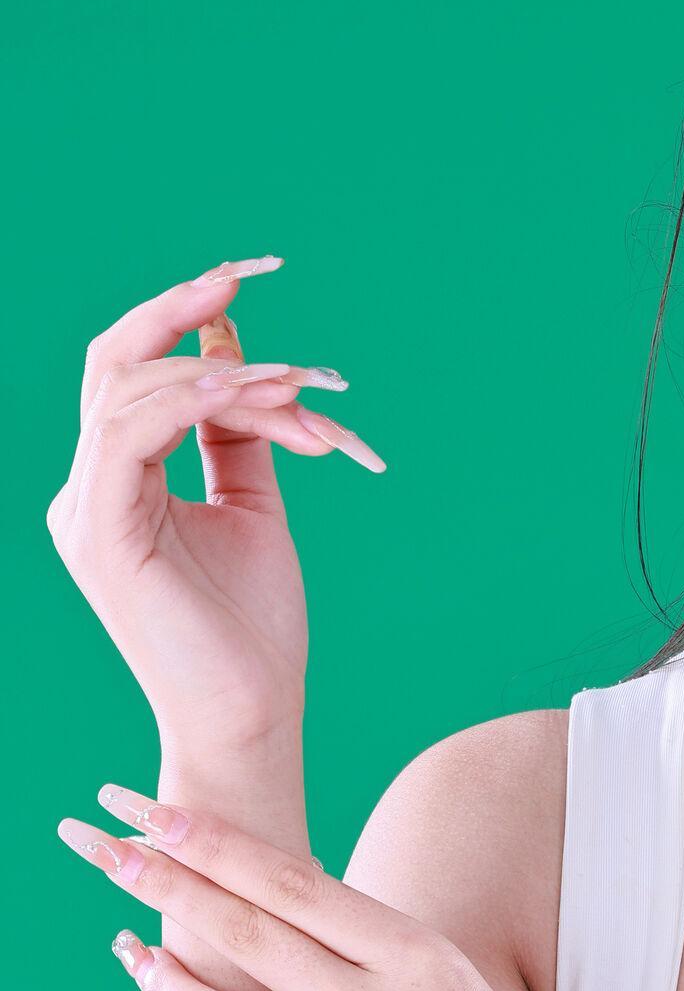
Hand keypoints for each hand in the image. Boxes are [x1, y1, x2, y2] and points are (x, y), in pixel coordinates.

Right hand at [45, 255, 386, 758]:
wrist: (251, 716)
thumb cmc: (253, 631)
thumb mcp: (254, 507)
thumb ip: (239, 432)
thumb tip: (236, 349)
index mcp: (117, 484)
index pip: (133, 374)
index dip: (180, 319)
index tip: (245, 279)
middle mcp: (87, 491)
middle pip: (112, 363)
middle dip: (178, 311)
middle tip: (244, 275)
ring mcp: (85, 512)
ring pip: (127, 390)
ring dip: (218, 372)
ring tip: (291, 383)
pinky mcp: (101, 534)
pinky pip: (127, 434)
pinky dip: (187, 402)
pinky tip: (247, 394)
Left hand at [58, 783, 579, 990]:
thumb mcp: (453, 986)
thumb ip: (374, 948)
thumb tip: (289, 897)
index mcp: (414, 958)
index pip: (292, 883)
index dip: (212, 845)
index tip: (153, 812)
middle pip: (244, 935)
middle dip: (162, 885)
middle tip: (101, 851)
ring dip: (162, 979)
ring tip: (129, 949)